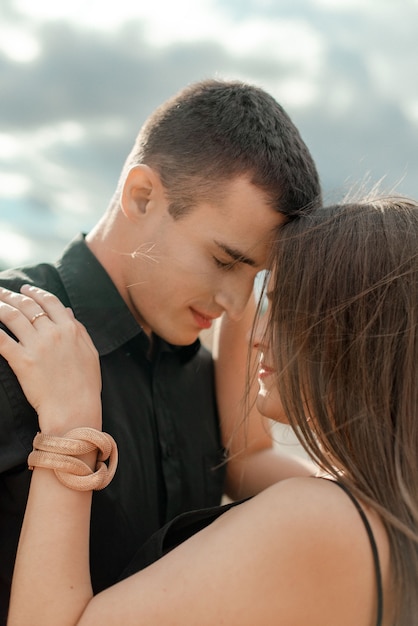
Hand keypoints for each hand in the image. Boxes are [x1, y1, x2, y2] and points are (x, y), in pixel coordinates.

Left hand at [0, 285, 101, 433]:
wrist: (75, 409)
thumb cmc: (86, 385)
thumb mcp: (90, 352)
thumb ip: (79, 329)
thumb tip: (67, 311)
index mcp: (70, 329)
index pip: (49, 301)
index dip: (35, 292)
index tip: (25, 288)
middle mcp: (53, 333)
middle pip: (27, 306)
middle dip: (11, 295)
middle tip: (1, 292)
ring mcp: (37, 346)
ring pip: (12, 317)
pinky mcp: (22, 361)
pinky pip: (2, 340)